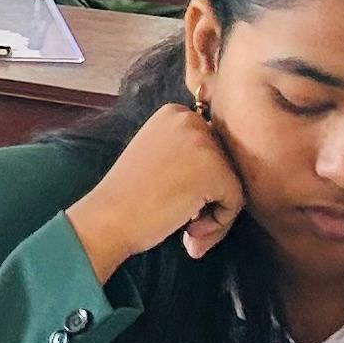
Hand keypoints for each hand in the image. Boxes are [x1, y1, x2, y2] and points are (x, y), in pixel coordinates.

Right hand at [68, 100, 247, 271]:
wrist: (107, 219)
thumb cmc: (127, 198)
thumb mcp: (156, 155)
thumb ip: (187, 152)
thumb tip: (227, 167)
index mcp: (175, 113)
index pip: (212, 148)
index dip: (199, 180)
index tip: (172, 196)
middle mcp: (191, 120)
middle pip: (226, 163)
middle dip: (210, 196)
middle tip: (183, 217)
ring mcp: (204, 143)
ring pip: (234, 183)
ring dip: (215, 212)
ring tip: (187, 226)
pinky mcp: (215, 170)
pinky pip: (236, 202)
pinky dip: (219, 223)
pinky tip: (190, 229)